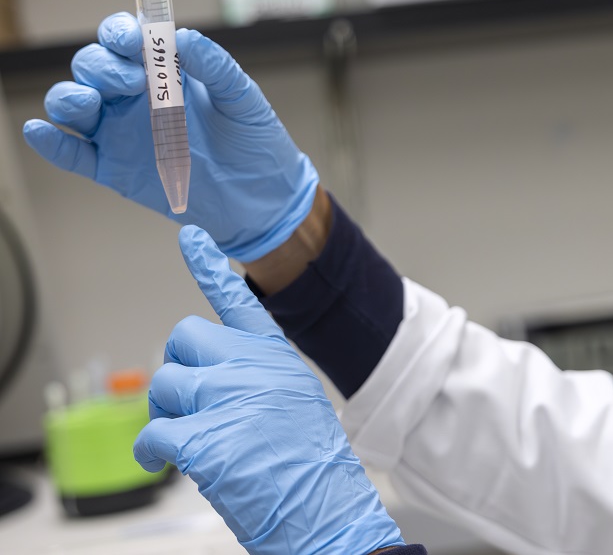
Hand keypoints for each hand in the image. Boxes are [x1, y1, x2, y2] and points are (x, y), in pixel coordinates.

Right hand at [23, 13, 317, 261]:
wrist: (263, 198)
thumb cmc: (255, 142)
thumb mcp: (243, 99)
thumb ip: (216, 66)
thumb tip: (184, 36)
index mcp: (165, 72)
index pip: (125, 40)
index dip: (119, 33)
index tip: (132, 40)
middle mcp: (136, 98)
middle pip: (93, 67)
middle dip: (101, 66)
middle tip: (133, 81)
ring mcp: (122, 133)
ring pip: (74, 106)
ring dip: (71, 97)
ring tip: (91, 103)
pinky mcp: (116, 169)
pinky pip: (74, 154)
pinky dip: (52, 143)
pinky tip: (40, 130)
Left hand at [134, 226, 405, 554]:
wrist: (326, 508)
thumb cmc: (308, 465)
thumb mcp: (295, 402)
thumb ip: (255, 376)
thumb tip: (206, 374)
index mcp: (276, 357)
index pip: (239, 300)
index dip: (209, 266)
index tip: (191, 237)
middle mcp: (252, 368)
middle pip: (184, 339)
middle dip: (179, 371)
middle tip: (193, 405)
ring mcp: (229, 399)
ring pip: (164, 385)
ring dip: (168, 415)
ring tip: (198, 441)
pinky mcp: (205, 438)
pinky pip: (154, 432)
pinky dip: (152, 452)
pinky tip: (169, 463)